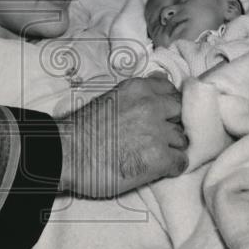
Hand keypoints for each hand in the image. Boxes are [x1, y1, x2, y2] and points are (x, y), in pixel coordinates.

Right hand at [55, 75, 188, 197]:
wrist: (66, 154)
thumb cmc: (82, 129)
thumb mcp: (111, 97)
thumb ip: (139, 92)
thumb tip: (161, 78)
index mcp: (139, 89)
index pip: (172, 92)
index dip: (168, 108)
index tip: (161, 117)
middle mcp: (152, 106)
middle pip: (182, 114)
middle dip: (174, 125)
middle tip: (159, 138)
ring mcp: (158, 132)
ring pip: (183, 139)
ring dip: (172, 148)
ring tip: (154, 156)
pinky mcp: (159, 158)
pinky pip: (181, 162)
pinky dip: (172, 167)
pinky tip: (156, 169)